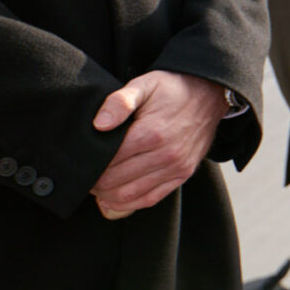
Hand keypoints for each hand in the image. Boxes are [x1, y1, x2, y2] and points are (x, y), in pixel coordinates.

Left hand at [89, 71, 229, 218]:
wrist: (210, 94)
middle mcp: (165, 155)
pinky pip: (150, 199)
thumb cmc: (173, 89)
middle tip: (83, 175)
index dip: (88, 165)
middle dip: (94, 182)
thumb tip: (99, 124)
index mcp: (152, 133)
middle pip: (115, 181)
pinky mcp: (182, 175)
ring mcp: (176, 168)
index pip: (108, 161)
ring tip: (95, 187)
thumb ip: (119, 101)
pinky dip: (128, 205)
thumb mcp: (145, 84)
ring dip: (106, 196)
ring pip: (130, 195)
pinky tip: (113, 200)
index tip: (79, 161)